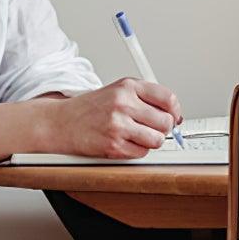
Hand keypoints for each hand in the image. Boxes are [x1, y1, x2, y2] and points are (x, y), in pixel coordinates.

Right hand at [40, 78, 183, 158]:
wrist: (63, 122)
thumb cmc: (91, 108)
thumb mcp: (118, 90)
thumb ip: (145, 97)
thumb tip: (173, 112)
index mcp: (128, 86)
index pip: (167, 97)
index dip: (175, 110)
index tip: (175, 116)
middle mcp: (124, 103)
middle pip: (165, 121)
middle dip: (163, 128)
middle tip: (154, 128)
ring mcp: (118, 125)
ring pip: (156, 140)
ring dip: (151, 141)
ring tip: (139, 135)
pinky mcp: (113, 146)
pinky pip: (141, 153)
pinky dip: (138, 151)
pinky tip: (126, 142)